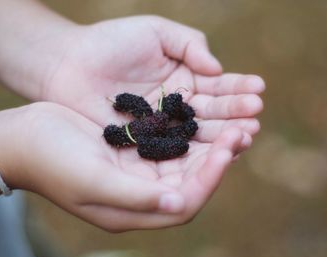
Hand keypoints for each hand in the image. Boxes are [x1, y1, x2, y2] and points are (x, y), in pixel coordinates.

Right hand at [0, 102, 245, 230]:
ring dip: (211, 143)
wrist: (23, 138)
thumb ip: (135, 196)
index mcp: (131, 210)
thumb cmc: (52, 161)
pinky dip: (190, 132)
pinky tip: (204, 115)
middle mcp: (140, 194)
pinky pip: (171, 144)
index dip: (209, 179)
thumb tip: (180, 204)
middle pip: (192, 182)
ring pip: (186, 162)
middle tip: (242, 130)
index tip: (227, 150)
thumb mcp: (92, 180)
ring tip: (234, 121)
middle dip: (219, 158)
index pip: (184, 202)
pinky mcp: (134, 151)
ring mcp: (137, 172)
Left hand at [41, 16, 263, 139]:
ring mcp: (162, 128)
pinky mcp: (146, 145)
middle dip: (236, 114)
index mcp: (184, 79)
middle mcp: (177, 106)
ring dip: (222, 135)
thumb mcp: (156, 32)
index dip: (238, 87)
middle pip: (212, 113)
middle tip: (257, 116)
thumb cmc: (110, 42)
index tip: (259, 88)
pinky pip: (173, 149)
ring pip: (197, 134)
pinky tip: (213, 153)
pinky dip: (193, 152)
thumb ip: (189, 45)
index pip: (217, 86)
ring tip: (247, 133)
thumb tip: (217, 69)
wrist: (67, 64)